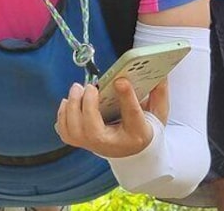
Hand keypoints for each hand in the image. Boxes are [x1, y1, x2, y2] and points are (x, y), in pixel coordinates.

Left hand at [54, 78, 168, 158]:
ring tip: (77, 88)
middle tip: (90, 85)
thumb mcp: (157, 113)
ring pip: (74, 131)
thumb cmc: (142, 128)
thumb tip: (160, 74)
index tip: (121, 80)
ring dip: (72, 106)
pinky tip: (68, 101)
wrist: (131, 150)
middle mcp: (111, 144)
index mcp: (136, 134)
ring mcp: (92, 145)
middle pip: (92, 129)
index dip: (127, 97)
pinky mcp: (80, 142)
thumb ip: (159, 94)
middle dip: (88, 105)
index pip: (132, 116)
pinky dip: (63, 114)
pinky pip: (65, 131)